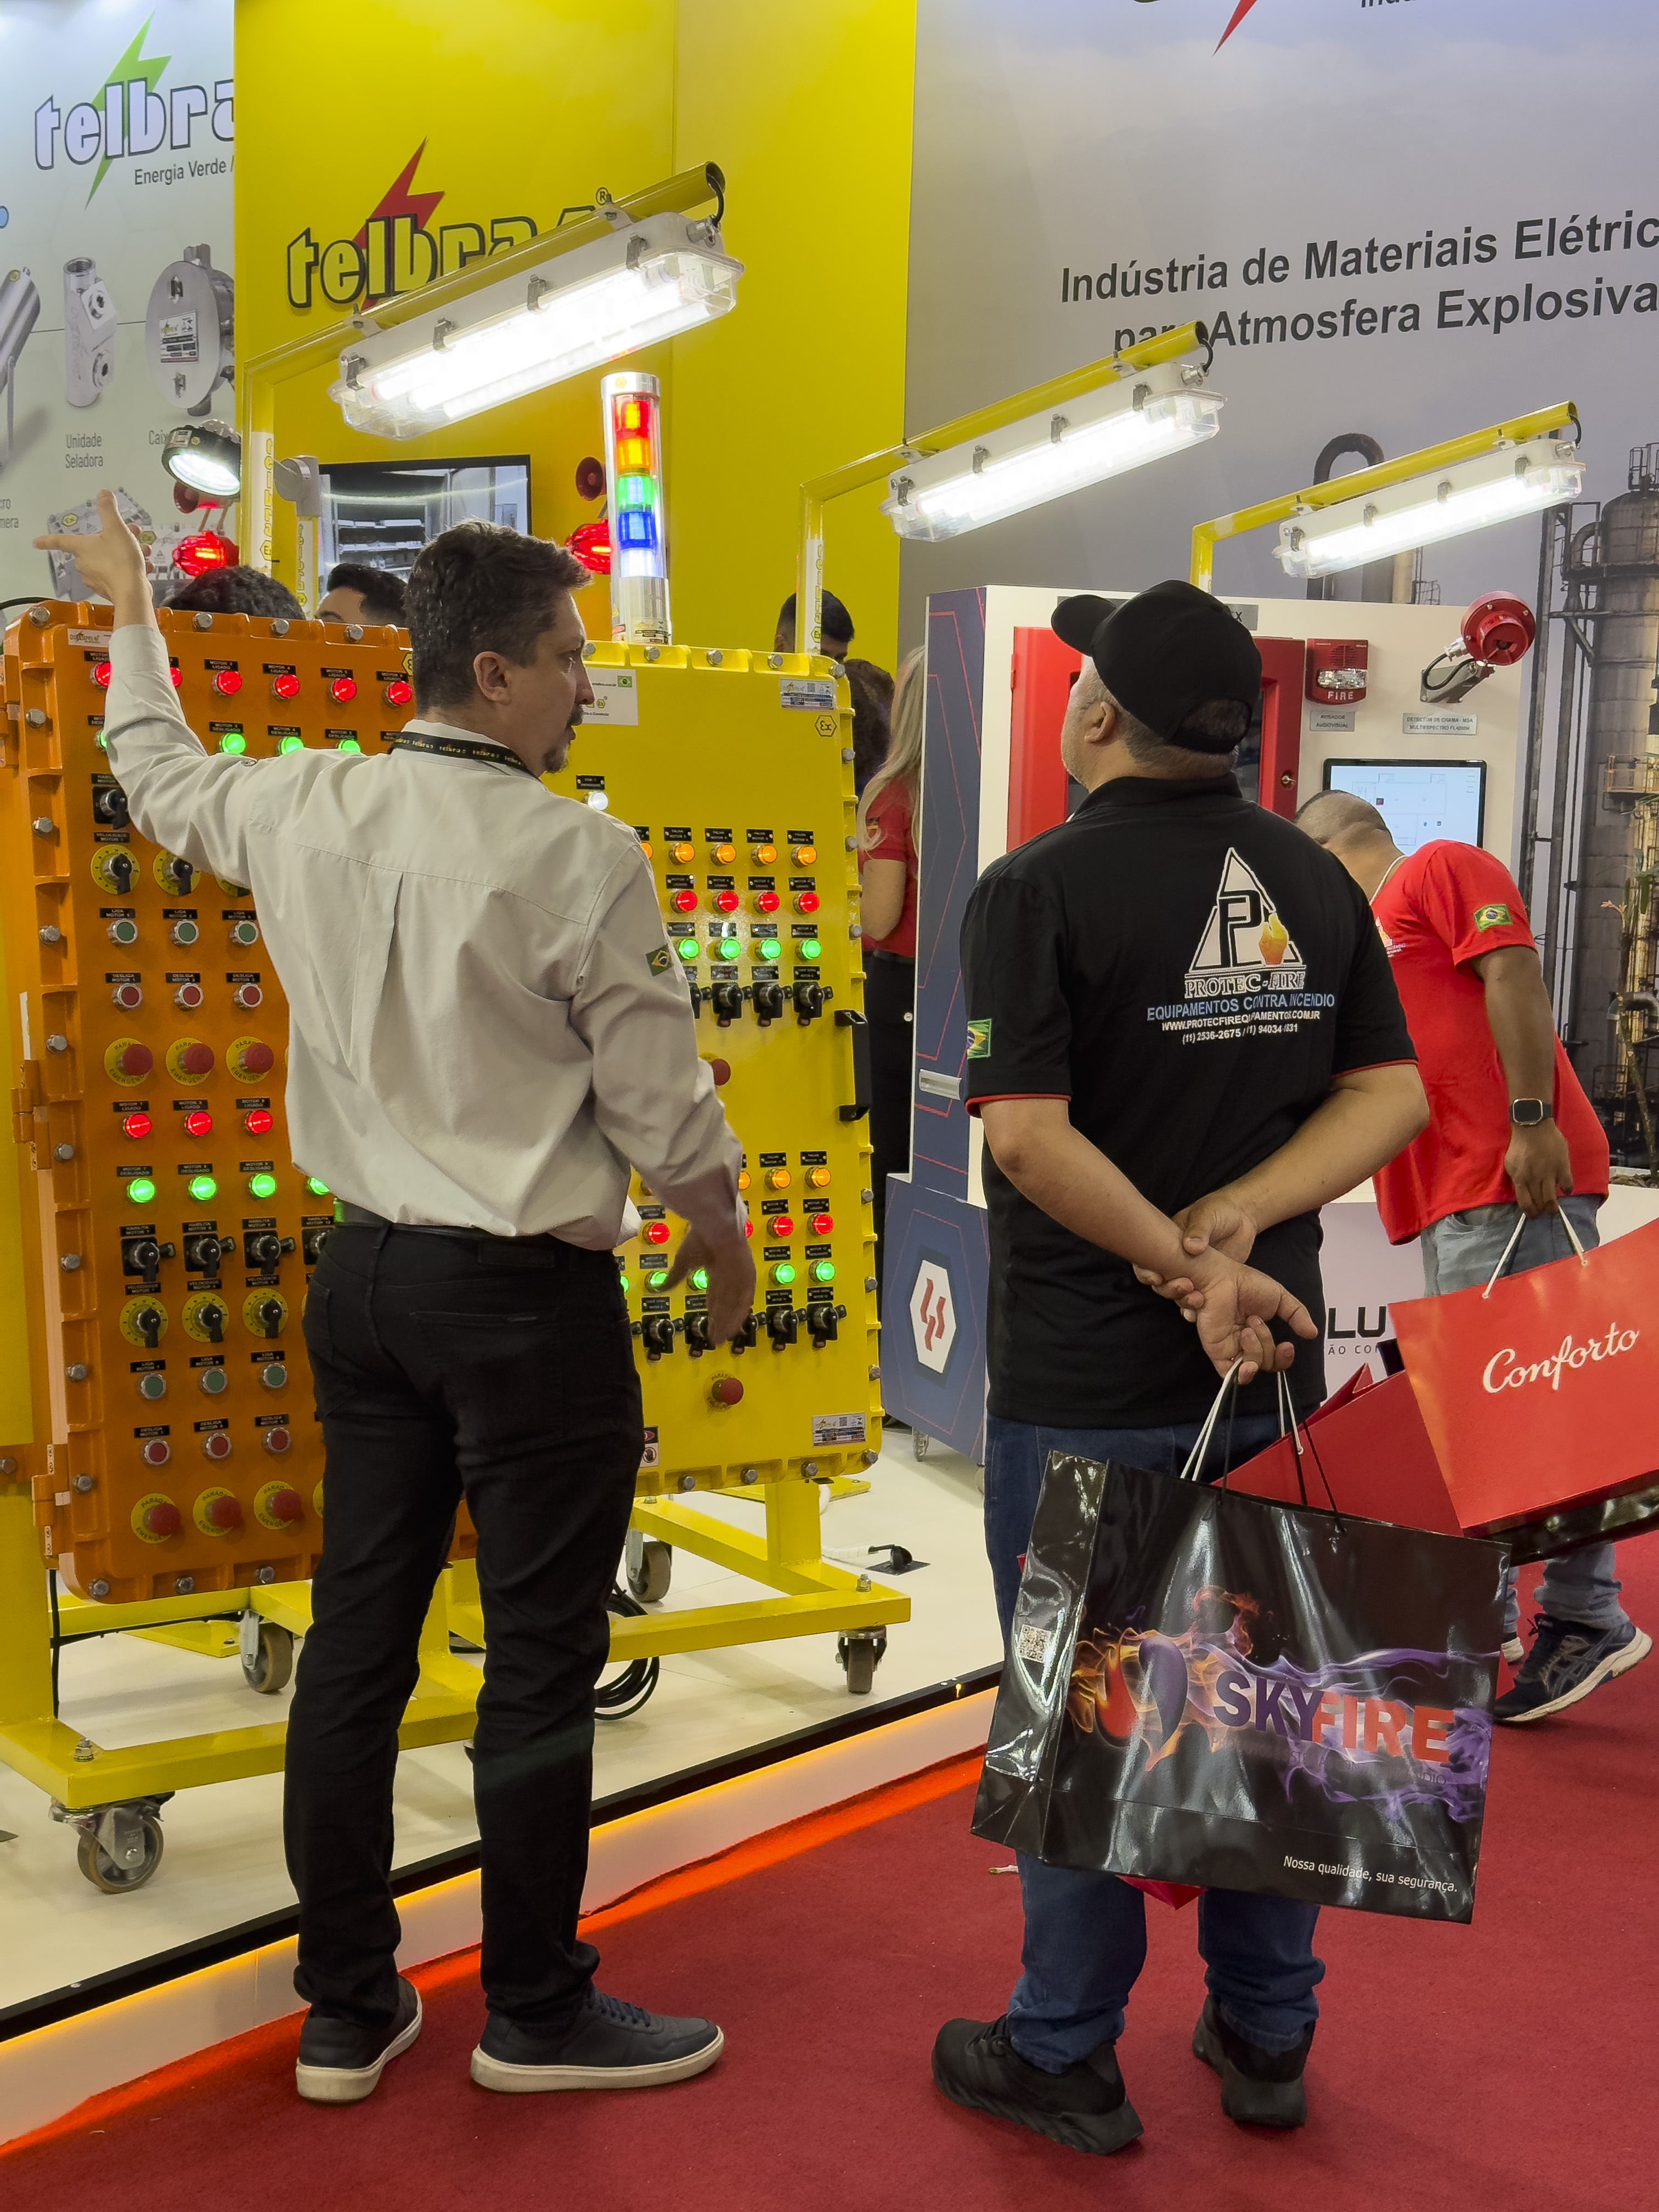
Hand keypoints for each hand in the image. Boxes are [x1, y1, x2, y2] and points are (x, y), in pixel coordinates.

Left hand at [34, 489, 152, 625]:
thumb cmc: (121, 559)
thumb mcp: (117, 529)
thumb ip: (108, 510)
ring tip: (144, 551)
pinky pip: (116, 574)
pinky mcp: (108, 589)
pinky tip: (144, 566)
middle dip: (114, 539)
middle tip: (133, 535)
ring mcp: (95, 578)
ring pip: (108, 560)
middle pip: (94, 546)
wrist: (132, 592)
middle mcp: (84, 564)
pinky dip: (128, 568)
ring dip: (125, 553)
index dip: (47, 540)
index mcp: (81, 548)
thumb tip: (103, 493)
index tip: (35, 542)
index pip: (59, 541)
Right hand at [666, 1225, 755, 1342]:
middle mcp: (730, 1276)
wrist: (714, 1223)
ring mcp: (740, 1276)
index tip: (708, 1328)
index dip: (712, 1313)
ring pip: (735, 1305)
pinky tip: (733, 1327)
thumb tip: (659, 1289)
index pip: (716, 1297)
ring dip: (728, 1322)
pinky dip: (738, 1314)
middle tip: (715, 1340)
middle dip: (720, 1322)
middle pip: (726, 1305)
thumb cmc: (700, 1237)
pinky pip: (744, 1299)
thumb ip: (674, 1277)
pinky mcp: (747, 1275)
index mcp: (717, 1270)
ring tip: (721, 1338)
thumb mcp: (683, 1261)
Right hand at [1132, 1190, 1258, 1300]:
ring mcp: (1190, 1273)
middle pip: (1161, 1281)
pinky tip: (1201, 1313)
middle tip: (1185, 1286)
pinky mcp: (1206, 1284)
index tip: (1156, 1277)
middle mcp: (1174, 1260)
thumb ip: (1199, 1230)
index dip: (1146, 1270)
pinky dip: (1196, 1308)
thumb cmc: (1219, 1210)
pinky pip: (1196, 1299)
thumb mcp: (1208, 1215)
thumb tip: (1190, 1247)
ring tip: (1197, 1300)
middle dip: (1169, 1288)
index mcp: (1167, 1242)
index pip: (1147, 1259)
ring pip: (1177, 1293)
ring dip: (1183, 1300)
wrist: (1242, 1218)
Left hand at [1179, 1249, 1317, 1384]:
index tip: (1287, 1345)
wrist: (1223, 1279)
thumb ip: (1297, 1315)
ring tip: (1246, 1327)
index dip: (1284, 1358)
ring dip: (1256, 1349)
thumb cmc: (1247, 1283)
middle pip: (1266, 1364)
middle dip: (1267, 1345)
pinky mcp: (1217, 1351)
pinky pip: (1230, 1374)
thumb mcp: (1280, 1297)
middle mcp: (1245, 1343)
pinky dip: (1242, 1374)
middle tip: (1255, 1321)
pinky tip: (1248, 1364)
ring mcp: (1231, 1348)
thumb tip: (1313, 1334)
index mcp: (1259, 1333)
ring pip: (1252, 1368)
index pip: (1275, 1358)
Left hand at [1505, 1120, 1572, 1218]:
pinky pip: (1567, 1184)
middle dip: (1541, 1211)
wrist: (1533, 1127)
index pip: (1525, 1202)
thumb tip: (1522, 1192)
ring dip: (1553, 1207)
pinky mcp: (1562, 1166)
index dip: (1529, 1212)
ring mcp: (1549, 1173)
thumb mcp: (1511, 1163)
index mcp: (1520, 1178)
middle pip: (1539, 1202)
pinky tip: (1566, 1190)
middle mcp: (1534, 1179)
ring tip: (1554, 1210)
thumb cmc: (1520, 1144)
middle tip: (1544, 1213)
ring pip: (1552, 1198)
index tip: (1533, 1215)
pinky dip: (1567, 1190)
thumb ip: (1517, 1178)